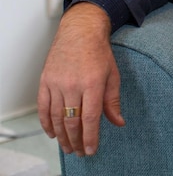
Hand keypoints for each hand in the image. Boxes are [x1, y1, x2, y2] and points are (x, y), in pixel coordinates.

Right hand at [38, 2, 124, 155]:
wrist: (80, 31)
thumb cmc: (99, 52)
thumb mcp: (113, 75)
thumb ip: (113, 101)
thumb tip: (118, 122)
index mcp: (93, 83)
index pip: (90, 118)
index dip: (90, 137)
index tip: (90, 150)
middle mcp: (73, 84)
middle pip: (71, 121)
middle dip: (75, 140)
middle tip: (79, 152)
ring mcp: (56, 83)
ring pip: (55, 117)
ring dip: (61, 135)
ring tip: (67, 147)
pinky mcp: (45, 81)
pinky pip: (43, 107)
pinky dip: (46, 123)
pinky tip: (52, 133)